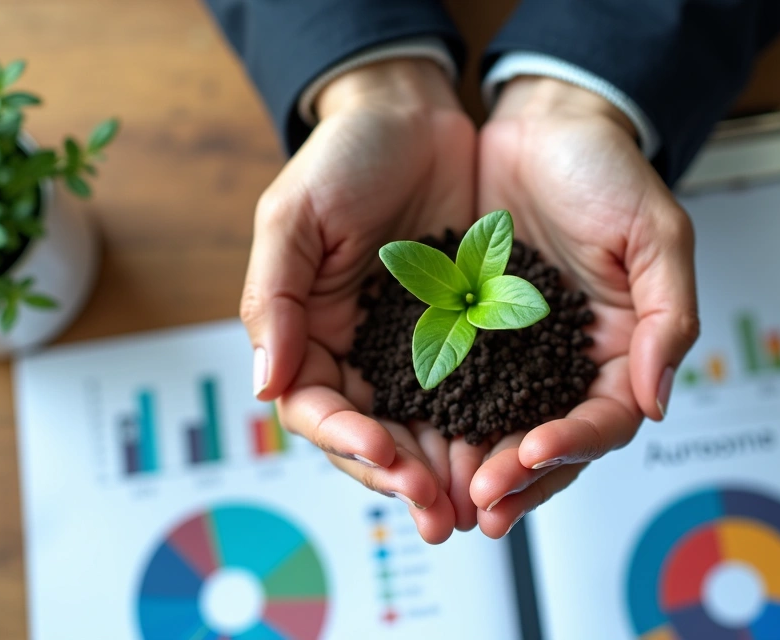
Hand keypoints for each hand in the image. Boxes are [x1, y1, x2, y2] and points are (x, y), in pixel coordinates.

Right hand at [240, 60, 478, 542]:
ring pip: (430, 430)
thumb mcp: (293, 216)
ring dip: (451, 472)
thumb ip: (275, 298)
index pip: (318, 410)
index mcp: (311, 336)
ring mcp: (418, 350)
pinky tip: (514, 452)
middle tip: (441, 512)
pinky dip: (492, 428)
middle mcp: (363, 354)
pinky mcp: (469, 336)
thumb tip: (264, 384)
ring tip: (480, 505)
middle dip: (406, 479)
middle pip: (377, 439)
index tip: (384, 452)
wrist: (415, 114)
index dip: (347, 441)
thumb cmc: (344, 156)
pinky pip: (479, 394)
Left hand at [470, 77, 699, 536]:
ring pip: (494, 431)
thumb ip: (669, 317)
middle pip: (546, 445)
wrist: (541, 125)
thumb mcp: (656, 232)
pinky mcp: (465, 336)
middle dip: (514, 480)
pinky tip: (405, 442)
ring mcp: (514, 356)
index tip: (535, 452)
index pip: (604, 422)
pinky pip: (447, 389)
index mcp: (619, 352)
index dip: (573, 445)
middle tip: (477, 503)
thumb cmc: (605, 170)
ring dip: (469, 469)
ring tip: (438, 496)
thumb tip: (658, 401)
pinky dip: (431, 421)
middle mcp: (565, 366)